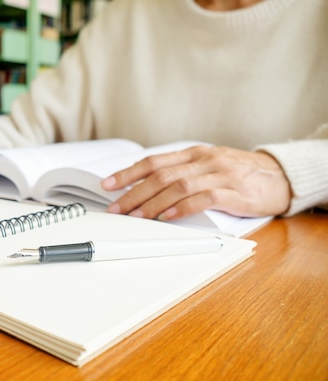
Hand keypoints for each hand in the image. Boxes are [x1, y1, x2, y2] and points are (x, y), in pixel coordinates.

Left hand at [100, 145, 291, 219]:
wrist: (281, 176)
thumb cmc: (240, 174)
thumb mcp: (208, 166)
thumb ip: (181, 173)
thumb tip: (145, 186)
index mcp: (194, 154)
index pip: (154, 162)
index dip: (128, 173)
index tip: (108, 185)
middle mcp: (204, 161)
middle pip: (160, 175)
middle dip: (133, 192)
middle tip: (116, 207)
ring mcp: (220, 175)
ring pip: (178, 187)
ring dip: (152, 203)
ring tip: (135, 216)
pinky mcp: (235, 193)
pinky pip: (203, 199)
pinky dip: (182, 208)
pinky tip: (167, 217)